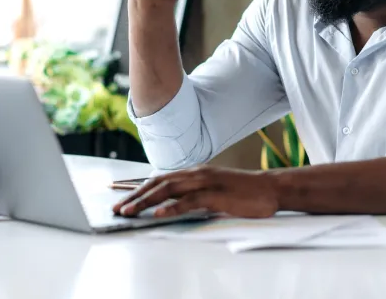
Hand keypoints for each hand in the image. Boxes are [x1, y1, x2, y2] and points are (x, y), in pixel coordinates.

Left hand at [112, 166, 278, 218]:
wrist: (269, 188)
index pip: (160, 178)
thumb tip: (173, 203)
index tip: (120, 195)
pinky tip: (158, 214)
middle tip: (117, 208)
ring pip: (168, 190)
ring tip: (128, 211)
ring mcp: (205, 182)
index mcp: (194, 172)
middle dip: (135, 196)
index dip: (138, 187)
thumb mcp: (213, 189)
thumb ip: (194, 193)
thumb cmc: (242, 191)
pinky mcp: (216, 195)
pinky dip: (171, 208)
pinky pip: (189, 201)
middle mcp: (196, 173)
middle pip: (159, 183)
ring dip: (145, 201)